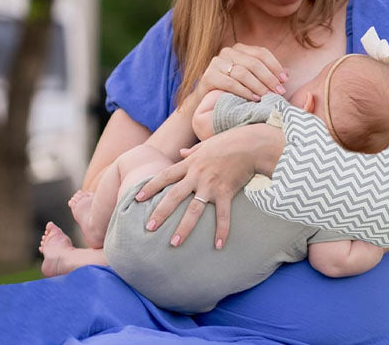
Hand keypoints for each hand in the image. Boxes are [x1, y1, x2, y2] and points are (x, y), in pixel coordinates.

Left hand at [135, 126, 262, 248]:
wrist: (250, 144)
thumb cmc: (228, 142)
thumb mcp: (206, 144)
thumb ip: (191, 151)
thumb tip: (181, 152)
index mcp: (190, 164)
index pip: (165, 176)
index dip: (150, 187)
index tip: (138, 198)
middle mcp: (197, 175)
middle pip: (173, 195)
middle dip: (160, 212)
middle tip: (149, 228)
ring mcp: (211, 184)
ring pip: (193, 209)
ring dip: (183, 228)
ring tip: (173, 243)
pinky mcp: (226, 192)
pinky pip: (222, 215)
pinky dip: (222, 231)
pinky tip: (219, 245)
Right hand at [193, 43, 287, 103]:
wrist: (206, 102)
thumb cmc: (233, 91)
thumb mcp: (252, 80)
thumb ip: (267, 75)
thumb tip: (287, 73)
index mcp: (240, 49)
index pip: (261, 53)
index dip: (275, 66)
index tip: (285, 80)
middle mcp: (227, 52)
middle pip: (254, 63)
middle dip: (269, 78)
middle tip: (279, 92)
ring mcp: (216, 63)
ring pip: (243, 73)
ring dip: (258, 86)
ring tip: (268, 97)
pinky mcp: (208, 76)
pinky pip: (230, 83)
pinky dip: (244, 91)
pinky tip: (254, 99)